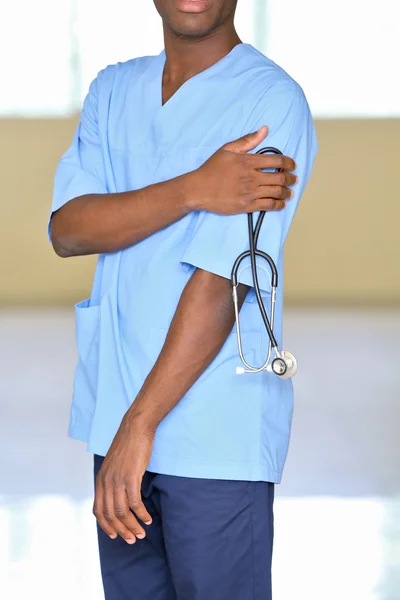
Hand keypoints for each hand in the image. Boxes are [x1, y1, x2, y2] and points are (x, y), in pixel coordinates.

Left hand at [93, 414, 153, 543]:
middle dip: (121, 530)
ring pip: (122, 512)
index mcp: (100, 480)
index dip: (106, 526)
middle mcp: (106, 482)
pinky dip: (141, 514)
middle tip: (131, 539)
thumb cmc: (128, 444)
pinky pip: (134, 502)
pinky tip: (148, 518)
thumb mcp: (114, 464)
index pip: (98, 511)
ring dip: (132, 525)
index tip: (115, 535)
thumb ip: (113, 480)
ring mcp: (118, 480)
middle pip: (110, 515)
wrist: (135, 428)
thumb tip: (118, 496)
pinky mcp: (131, 476)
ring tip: (141, 533)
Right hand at [187, 126, 296, 214]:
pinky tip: (281, 204)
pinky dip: (278, 205)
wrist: (198, 189)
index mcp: (248, 162)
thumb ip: (248, 140)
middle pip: (279, 178)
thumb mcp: (228, 149)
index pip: (276, 161)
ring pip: (276, 192)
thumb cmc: (212, 169)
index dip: (289, 163)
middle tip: (294, 179)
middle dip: (290, 179)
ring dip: (286, 192)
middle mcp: (251, 177)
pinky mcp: (246, 206)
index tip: (293, 165)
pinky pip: (268, 205)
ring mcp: (249, 192)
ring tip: (290, 192)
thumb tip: (265, 130)